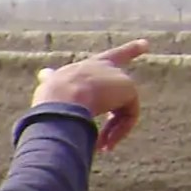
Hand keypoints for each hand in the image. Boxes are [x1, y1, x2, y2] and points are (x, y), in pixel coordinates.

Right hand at [31, 39, 146, 152]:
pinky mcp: (128, 88)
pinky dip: (119, 132)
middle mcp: (104, 67)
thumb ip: (51, 80)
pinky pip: (128, 116)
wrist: (60, 101)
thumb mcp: (50, 86)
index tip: (146, 44)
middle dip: (119, 119)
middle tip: (107, 145)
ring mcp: (117, 76)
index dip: (128, 51)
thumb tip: (44, 73)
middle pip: (123, 88)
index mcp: (85, 67)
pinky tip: (105, 143)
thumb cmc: (50, 99)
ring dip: (110, 131)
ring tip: (100, 147)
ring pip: (121, 110)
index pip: (108, 58)